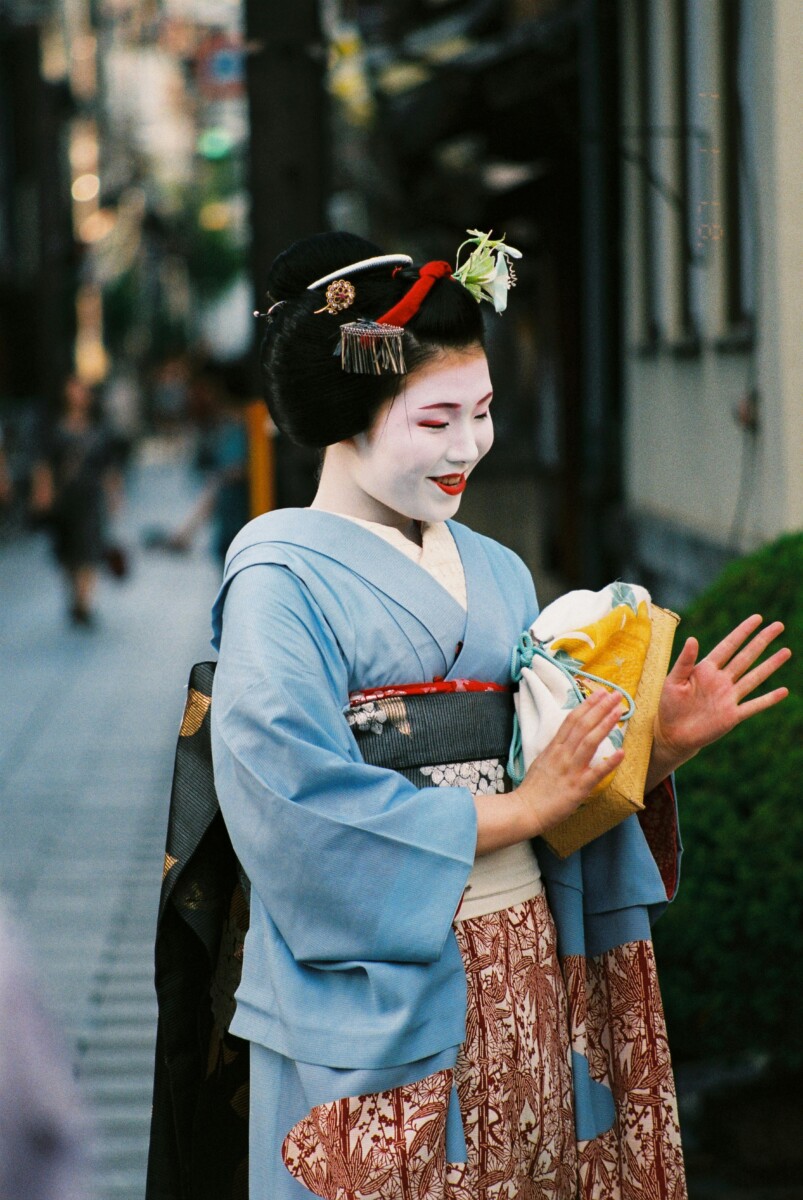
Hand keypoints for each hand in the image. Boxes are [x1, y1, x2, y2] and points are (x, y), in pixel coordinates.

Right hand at [515, 690, 624, 836]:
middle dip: (600, 708)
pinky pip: (595, 773)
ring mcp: (570, 769)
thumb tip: (569, 738)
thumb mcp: (543, 760)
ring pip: (589, 742)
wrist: (526, 810)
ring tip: (619, 711)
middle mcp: (563, 754)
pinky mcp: (578, 787)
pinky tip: (621, 752)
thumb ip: (557, 749)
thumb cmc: (534, 788)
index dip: (587, 705)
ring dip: (605, 724)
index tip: (600, 693)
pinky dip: (609, 762)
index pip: (572, 720)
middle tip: (615, 694)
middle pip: (583, 725)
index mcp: (554, 747)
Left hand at [649, 614, 790, 784]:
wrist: (672, 734)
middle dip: (762, 641)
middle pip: (746, 657)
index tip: (758, 618)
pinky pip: (753, 706)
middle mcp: (721, 680)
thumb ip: (684, 661)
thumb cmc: (669, 705)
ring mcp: (728, 697)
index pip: (728, 646)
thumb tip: (692, 638)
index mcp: (706, 669)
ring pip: (754, 678)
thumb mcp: (673, 681)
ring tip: (786, 651)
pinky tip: (783, 691)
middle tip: (779, 626)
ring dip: (770, 665)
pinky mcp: (732, 716)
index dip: (742, 632)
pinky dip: (768, 699)